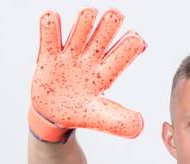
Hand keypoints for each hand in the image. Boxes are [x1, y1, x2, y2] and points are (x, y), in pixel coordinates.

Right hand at [29, 7, 145, 141]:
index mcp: (106, 73)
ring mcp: (70, 56)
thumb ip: (121, 122)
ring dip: (85, 21)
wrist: (53, 116)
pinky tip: (52, 19)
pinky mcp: (48, 57)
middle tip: (116, 14)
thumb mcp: (101, 120)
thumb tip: (141, 124)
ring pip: (80, 30)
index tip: (138, 41)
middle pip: (104, 35)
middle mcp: (90, 60)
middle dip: (110, 23)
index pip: (123, 55)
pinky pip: (49, 37)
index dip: (131, 46)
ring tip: (89, 13)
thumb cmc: (81, 114)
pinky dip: (49, 25)